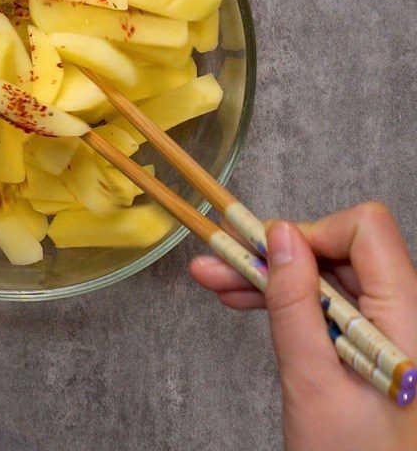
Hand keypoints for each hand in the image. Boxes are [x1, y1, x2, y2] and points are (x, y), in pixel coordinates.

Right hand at [190, 203, 416, 450]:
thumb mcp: (312, 382)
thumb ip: (294, 303)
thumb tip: (280, 235)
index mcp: (409, 320)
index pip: (364, 231)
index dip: (311, 233)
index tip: (265, 253)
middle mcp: (405, 316)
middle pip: (338, 251)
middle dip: (275, 255)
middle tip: (219, 260)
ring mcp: (388, 330)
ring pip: (326, 276)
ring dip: (271, 277)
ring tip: (216, 279)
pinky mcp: (371, 344)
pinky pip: (327, 304)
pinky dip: (286, 301)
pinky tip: (243, 300)